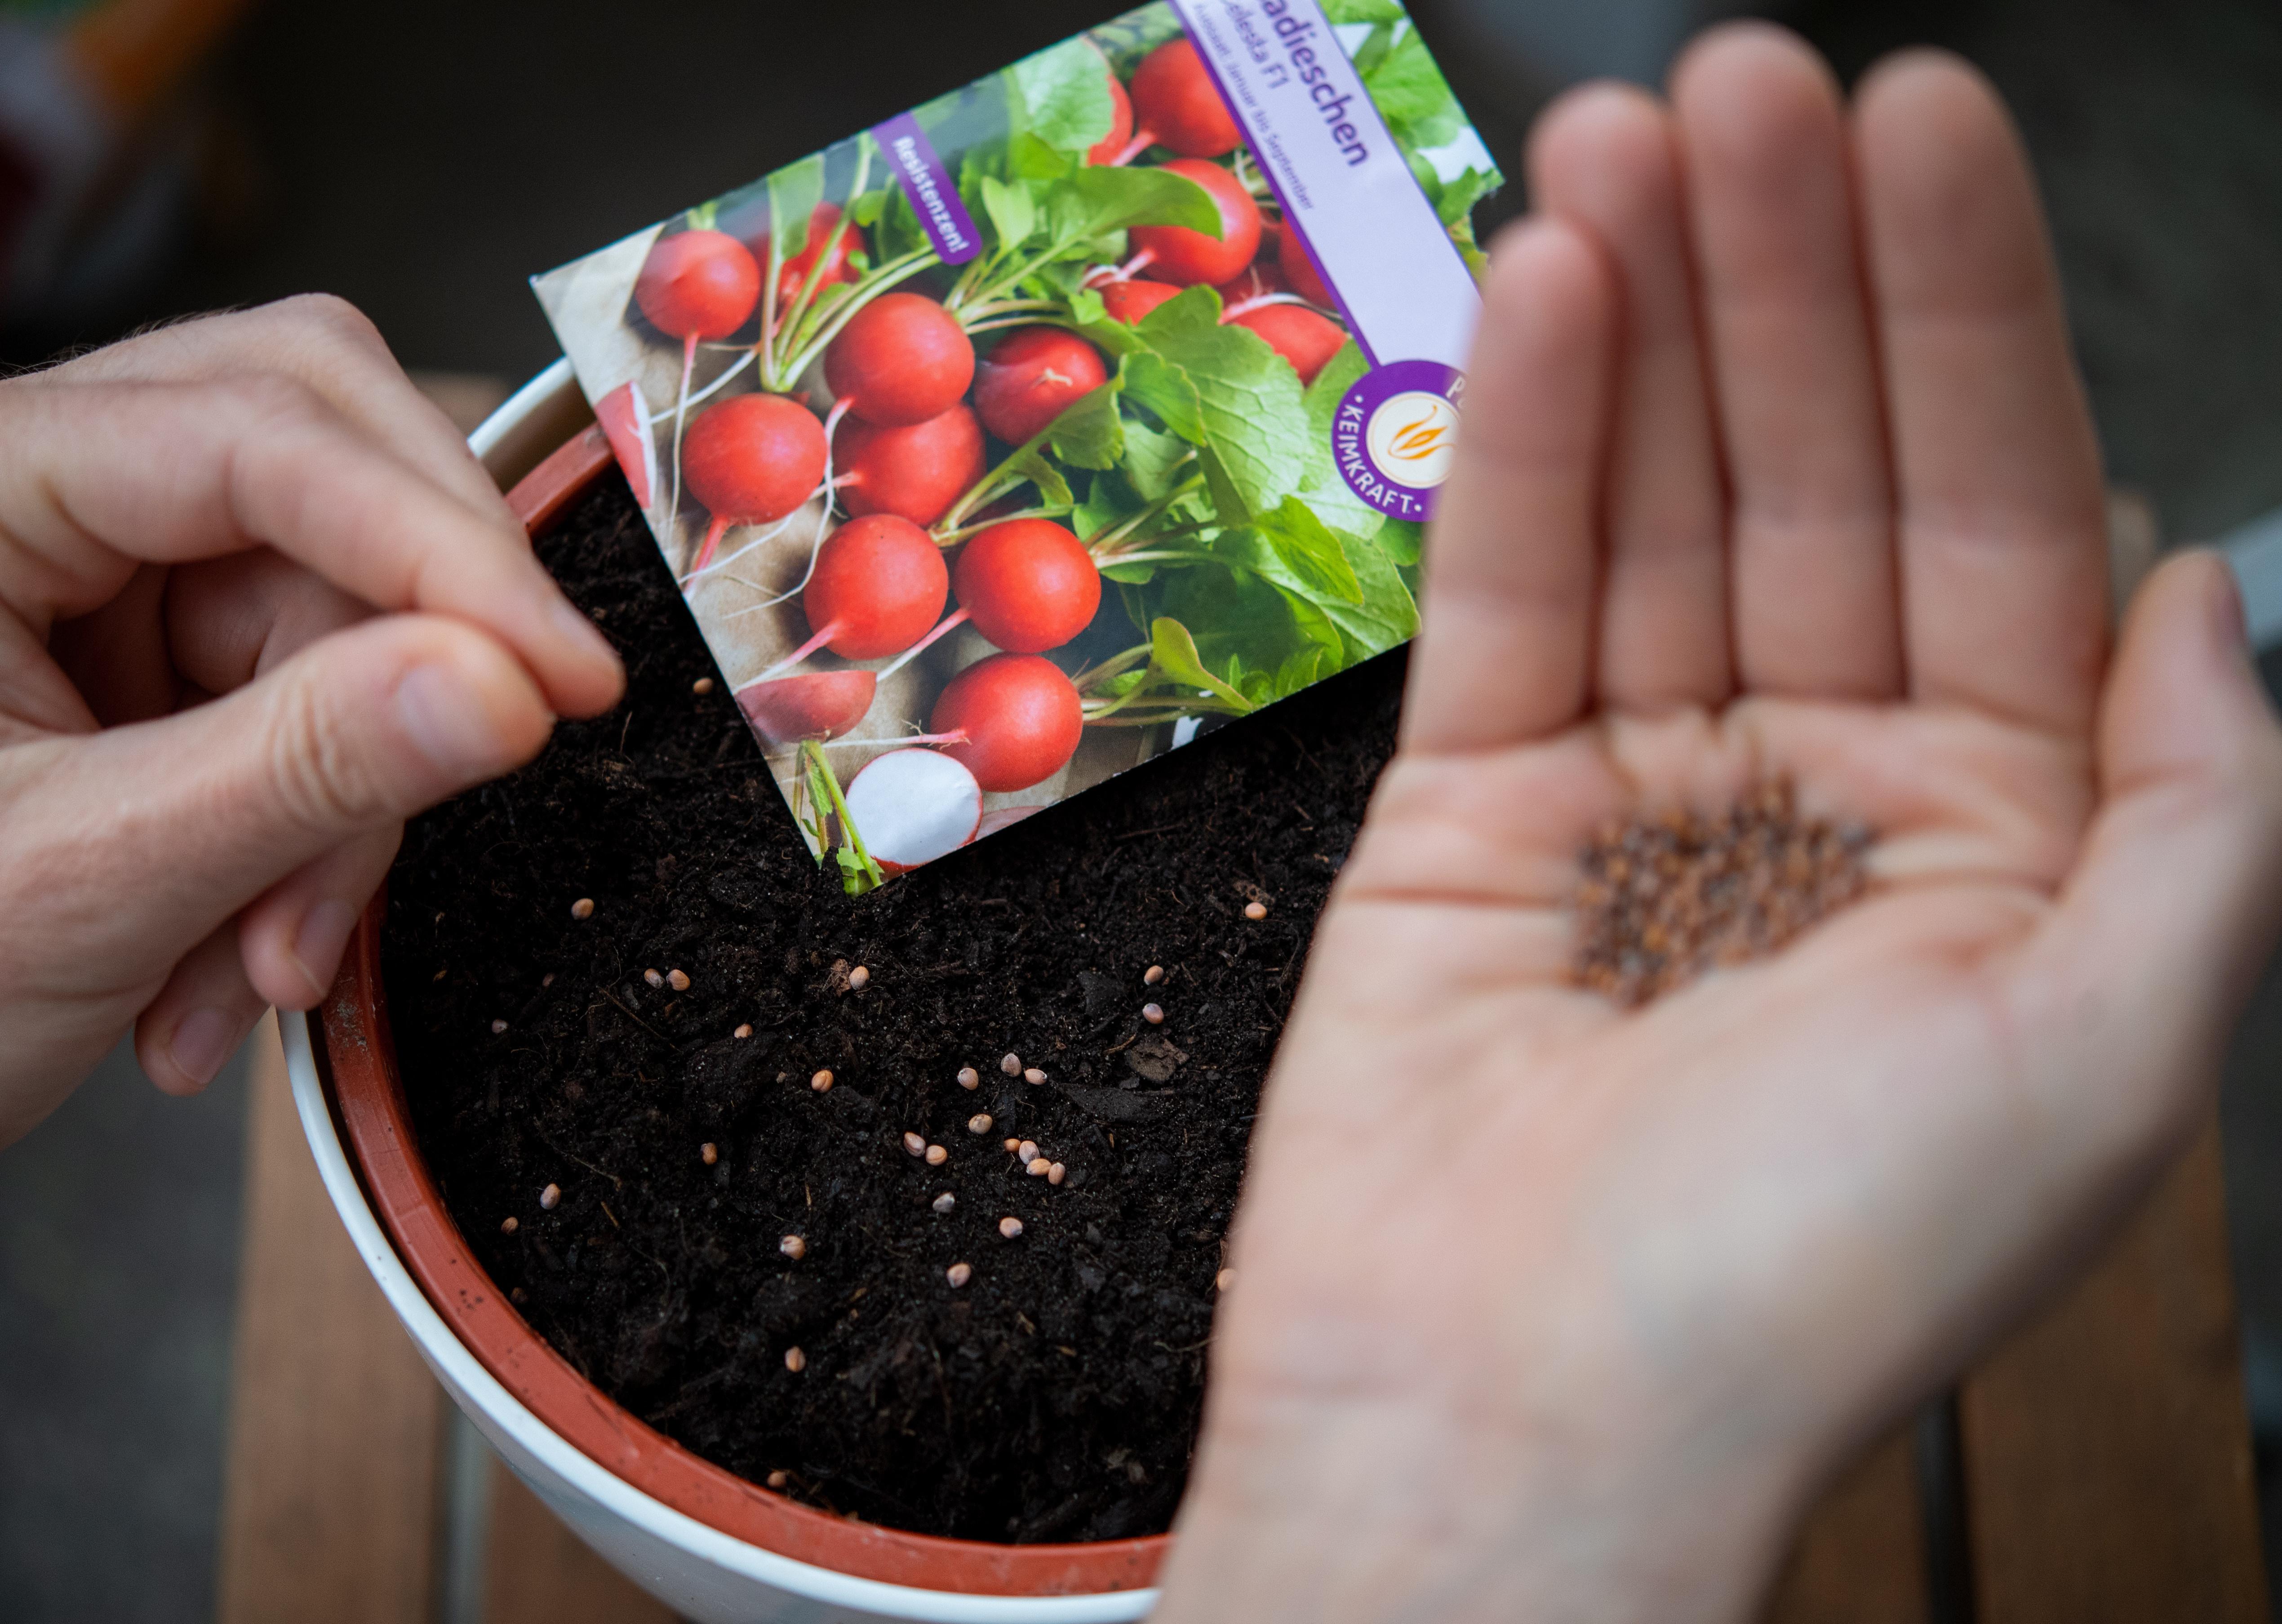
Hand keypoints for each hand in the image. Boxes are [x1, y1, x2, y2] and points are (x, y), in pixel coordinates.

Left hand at [0, 297, 622, 1144]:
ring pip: (341, 601)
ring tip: (269, 963)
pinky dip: (319, 835)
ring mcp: (99, 565)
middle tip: (495, 744)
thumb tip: (507, 683)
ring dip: (346, 803)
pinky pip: (321, 691)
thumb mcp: (87, 878)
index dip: (439, 547)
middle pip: (319, 454)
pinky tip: (244, 948)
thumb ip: (303, 768)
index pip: (254, 435)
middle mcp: (39, 485)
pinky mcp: (156, 648)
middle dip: (408, 643)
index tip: (563, 671)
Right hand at [1155, 28, 2281, 1623]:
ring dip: (1647, 318)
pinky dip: (1518, 446)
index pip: (1997, 523)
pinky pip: (1502, 596)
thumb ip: (2196, 809)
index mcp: (1999, 848)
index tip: (1926, 129)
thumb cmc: (1811, 1284)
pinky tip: (1540, 290)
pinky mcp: (1469, 810)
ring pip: (1649, 510)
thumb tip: (2211, 582)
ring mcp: (1637, 792)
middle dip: (1793, 277)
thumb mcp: (2106, 1052)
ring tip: (1631, 133)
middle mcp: (1822, 799)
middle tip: (1752, 81)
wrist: (1514, 1432)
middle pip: (1812, 482)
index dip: (1964, 320)